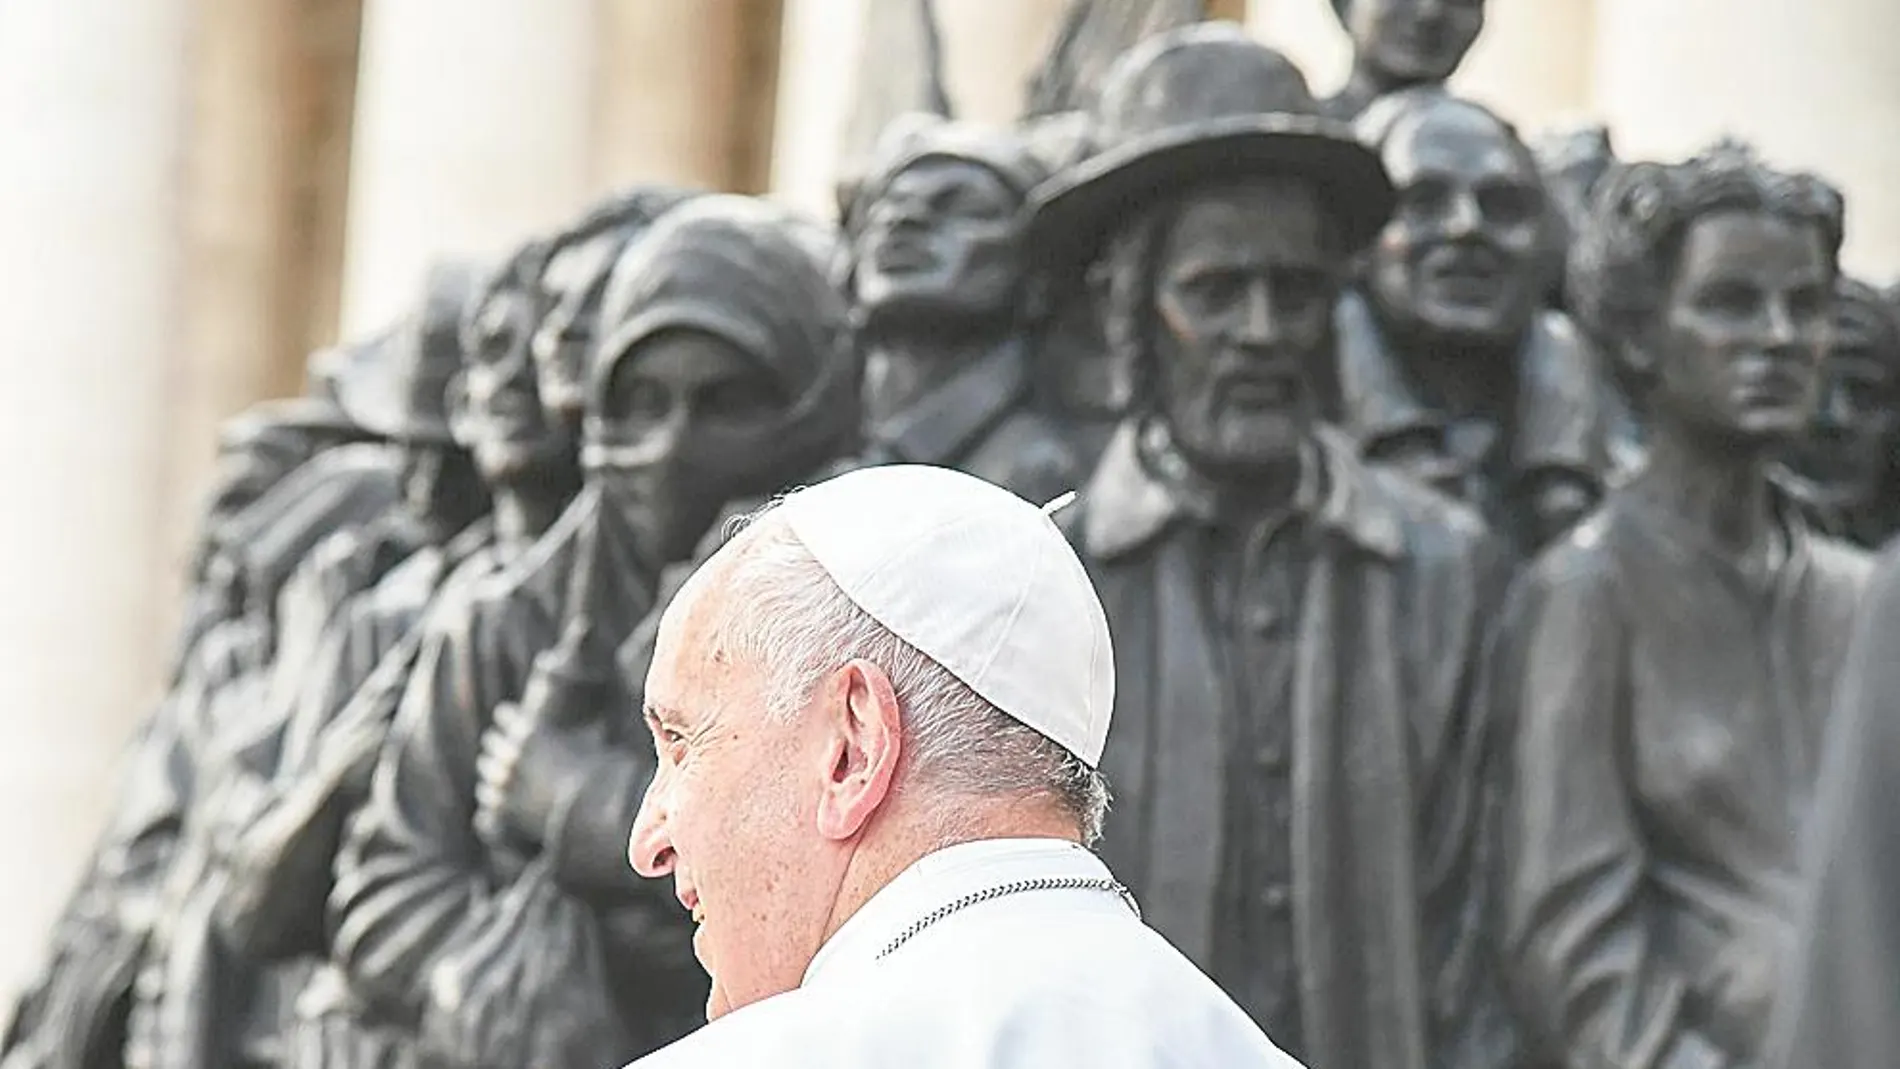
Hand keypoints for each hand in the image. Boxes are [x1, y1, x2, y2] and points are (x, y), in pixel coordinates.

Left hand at [474, 704, 600, 847]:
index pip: (504, 715)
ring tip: (500, 773)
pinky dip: (494, 795)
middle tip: (503, 747)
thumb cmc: (596, 777)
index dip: (508, 717)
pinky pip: (487, 795)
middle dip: (498, 744)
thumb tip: (596, 724)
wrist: (590, 815)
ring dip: (494, 770)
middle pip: (491, 740)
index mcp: (529, 732)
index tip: (510, 720)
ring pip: (486, 768)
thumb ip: (581, 733)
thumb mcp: (590, 745)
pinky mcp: (502, 807)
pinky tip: (499, 795)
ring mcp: (503, 782)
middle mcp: (510, 754)